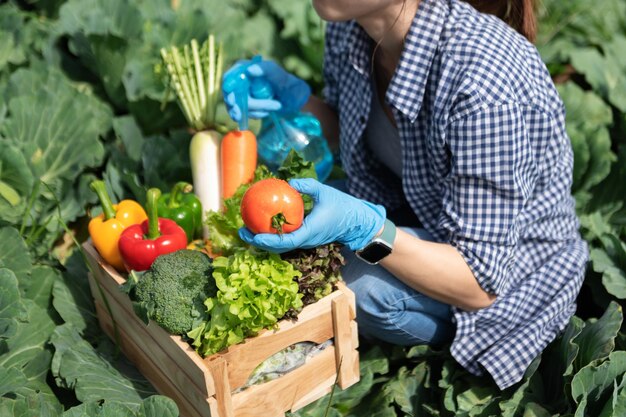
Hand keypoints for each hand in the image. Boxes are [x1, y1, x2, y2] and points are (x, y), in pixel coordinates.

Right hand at [222, 59, 310, 121]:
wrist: (293, 98)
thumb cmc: (287, 83)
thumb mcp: (279, 76)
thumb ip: (267, 69)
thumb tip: (250, 70)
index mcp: (244, 69)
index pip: (229, 78)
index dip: (228, 89)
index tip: (232, 100)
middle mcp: (240, 81)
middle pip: (230, 95)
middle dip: (235, 106)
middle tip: (239, 115)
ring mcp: (242, 94)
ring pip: (238, 106)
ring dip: (254, 111)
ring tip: (274, 106)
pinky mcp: (246, 105)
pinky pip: (244, 113)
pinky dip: (255, 115)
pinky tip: (265, 113)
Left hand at [239, 178, 385, 252]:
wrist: (357, 222)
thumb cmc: (343, 207)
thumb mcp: (324, 192)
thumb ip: (307, 186)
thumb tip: (288, 181)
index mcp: (309, 232)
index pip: (284, 242)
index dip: (266, 241)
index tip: (252, 234)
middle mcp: (305, 240)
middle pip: (277, 247)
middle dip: (257, 242)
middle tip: (241, 231)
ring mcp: (305, 241)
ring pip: (280, 245)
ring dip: (263, 240)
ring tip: (247, 229)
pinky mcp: (306, 238)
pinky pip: (286, 239)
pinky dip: (273, 235)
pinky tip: (263, 224)